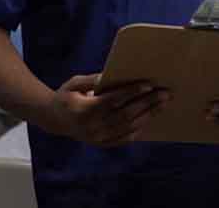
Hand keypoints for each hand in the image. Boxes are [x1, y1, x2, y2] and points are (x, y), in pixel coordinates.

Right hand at [46, 74, 168, 147]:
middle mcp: (92, 127)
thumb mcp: (74, 83)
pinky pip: (124, 138)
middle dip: (147, 103)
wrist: (53, 119)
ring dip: (149, 115)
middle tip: (166, 93)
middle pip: (125, 114)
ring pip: (128, 127)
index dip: (131, 92)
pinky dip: (139, 128)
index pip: (113, 100)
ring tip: (164, 103)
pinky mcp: (101, 143)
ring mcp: (97, 138)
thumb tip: (110, 75)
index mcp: (84, 110)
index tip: (149, 85)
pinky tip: (151, 118)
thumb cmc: (66, 96)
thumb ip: (91, 80)